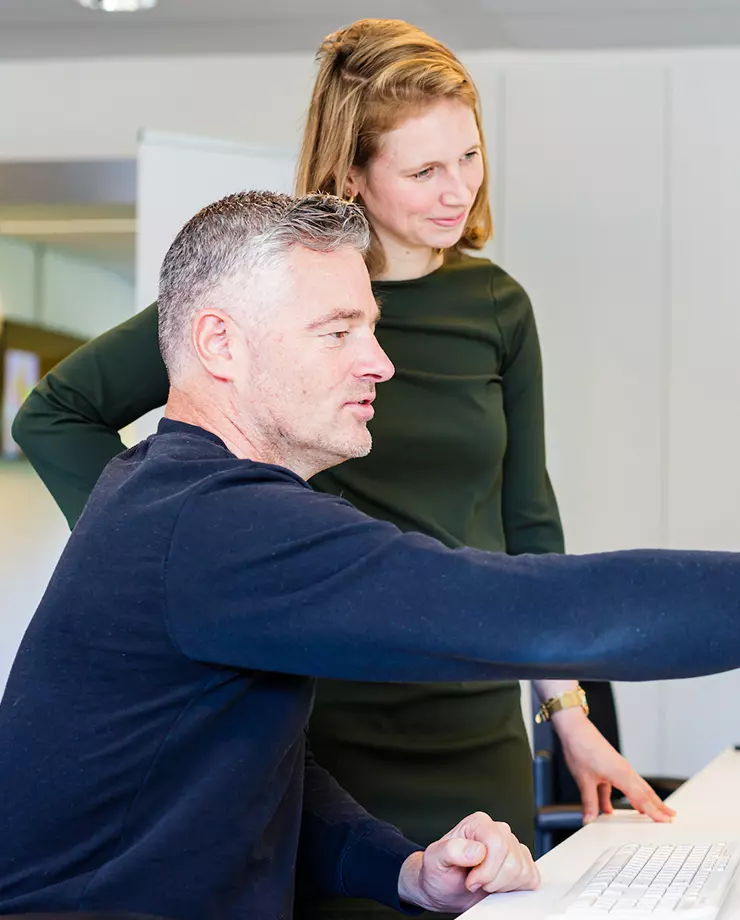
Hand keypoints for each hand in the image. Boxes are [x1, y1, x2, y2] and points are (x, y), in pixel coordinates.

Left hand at [397, 811, 539, 912]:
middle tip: (475, 881)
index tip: (471, 880)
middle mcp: (498, 831)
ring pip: (522, 871)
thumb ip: (451, 850)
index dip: (486, 870)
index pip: (498, 844)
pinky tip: (498, 885)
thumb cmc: (440, 871)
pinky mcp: (521, 864)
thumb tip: (476, 850)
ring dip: (502, 886)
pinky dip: (515, 889)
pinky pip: (531, 878)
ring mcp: (512, 847)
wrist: (444, 888)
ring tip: (485, 883)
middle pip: (512, 861)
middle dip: (493, 880)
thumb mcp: (435, 860)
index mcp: (478, 823)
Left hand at [552, 707, 676, 823]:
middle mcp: (624, 770)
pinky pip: (621, 784)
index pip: (642, 798)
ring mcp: (619, 767)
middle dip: (658, 805)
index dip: (654, 812)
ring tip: (653, 811)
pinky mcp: (612, 765)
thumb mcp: (584, 780)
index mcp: (621, 774)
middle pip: (645, 792)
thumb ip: (589, 802)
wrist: (574, 728)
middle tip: (671, 817)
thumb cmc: (580, 748)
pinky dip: (622, 795)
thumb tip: (589, 819)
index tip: (666, 821)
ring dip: (645, 800)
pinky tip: (610, 809)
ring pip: (636, 787)